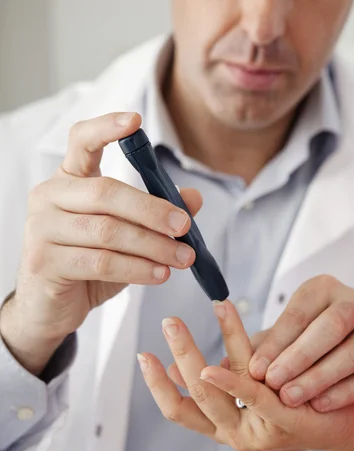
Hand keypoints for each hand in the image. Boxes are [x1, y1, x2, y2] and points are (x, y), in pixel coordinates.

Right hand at [0, 112, 201, 373]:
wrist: (49, 308)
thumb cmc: (87, 266)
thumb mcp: (125, 238)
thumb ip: (154, 215)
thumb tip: (194, 198)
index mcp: (68, 181)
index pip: (81, 142)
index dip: (106, 128)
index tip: (136, 121)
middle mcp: (48, 197)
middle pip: (106, 192)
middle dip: (153, 210)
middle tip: (185, 226)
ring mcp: (41, 229)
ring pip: (108, 231)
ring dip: (153, 246)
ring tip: (182, 258)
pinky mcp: (44, 261)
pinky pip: (101, 261)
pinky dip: (137, 268)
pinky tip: (160, 274)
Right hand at [137, 300, 353, 450]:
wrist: (343, 427)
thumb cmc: (292, 405)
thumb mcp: (249, 395)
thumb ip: (217, 386)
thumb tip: (178, 366)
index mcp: (222, 428)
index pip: (178, 409)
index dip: (157, 384)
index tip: (143, 354)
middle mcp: (233, 434)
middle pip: (192, 395)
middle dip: (178, 355)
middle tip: (168, 321)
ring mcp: (256, 431)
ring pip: (215, 391)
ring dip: (198, 352)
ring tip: (195, 315)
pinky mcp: (282, 421)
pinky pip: (252, 396)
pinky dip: (230, 376)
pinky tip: (214, 357)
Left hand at [245, 276, 353, 412]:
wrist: (347, 360)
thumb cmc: (302, 347)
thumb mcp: (278, 341)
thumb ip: (249, 350)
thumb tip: (206, 367)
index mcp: (323, 288)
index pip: (299, 312)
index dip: (277, 342)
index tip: (254, 369)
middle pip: (331, 326)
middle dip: (299, 356)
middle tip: (273, 383)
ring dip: (321, 377)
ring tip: (292, 397)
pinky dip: (346, 392)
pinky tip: (322, 405)